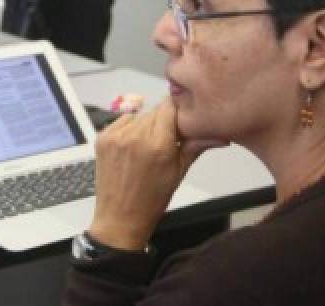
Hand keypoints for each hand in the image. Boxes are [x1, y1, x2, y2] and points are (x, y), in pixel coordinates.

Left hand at [87, 98, 226, 250]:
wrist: (120, 217)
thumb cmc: (153, 198)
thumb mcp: (179, 172)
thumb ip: (197, 146)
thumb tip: (222, 136)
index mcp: (158, 145)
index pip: (170, 106)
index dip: (177, 110)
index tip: (181, 119)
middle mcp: (135, 136)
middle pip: (155, 111)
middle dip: (163, 122)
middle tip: (166, 141)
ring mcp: (116, 136)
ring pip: (139, 116)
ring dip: (146, 125)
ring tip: (147, 148)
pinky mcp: (102, 138)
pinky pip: (122, 122)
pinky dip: (129, 129)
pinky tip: (132, 147)